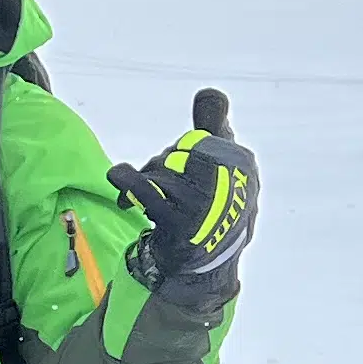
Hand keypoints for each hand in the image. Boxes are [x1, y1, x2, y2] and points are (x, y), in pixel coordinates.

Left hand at [112, 92, 256, 305]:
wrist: (206, 268)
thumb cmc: (212, 210)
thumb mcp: (221, 166)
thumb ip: (213, 126)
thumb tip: (210, 95)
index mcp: (243, 163)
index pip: (200, 137)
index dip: (185, 151)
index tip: (183, 168)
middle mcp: (230, 182)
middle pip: (177, 152)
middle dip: (162, 165)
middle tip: (162, 186)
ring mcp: (205, 203)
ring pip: (160, 170)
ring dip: (148, 182)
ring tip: (150, 200)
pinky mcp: (179, 223)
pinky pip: (143, 187)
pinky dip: (125, 178)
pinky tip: (119, 177)